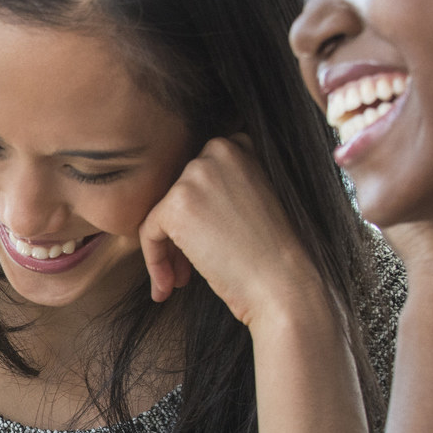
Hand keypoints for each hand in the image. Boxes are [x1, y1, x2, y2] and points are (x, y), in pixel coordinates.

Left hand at [136, 137, 327, 333]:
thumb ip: (223, 185)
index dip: (198, 215)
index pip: (198, 177)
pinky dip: (154, 261)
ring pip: (161, 214)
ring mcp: (195, 175)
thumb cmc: (273, 253)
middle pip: (177, 194)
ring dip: (168, 250)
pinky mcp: (176, 205)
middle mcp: (216, 150)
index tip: (206, 244)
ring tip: (178, 281)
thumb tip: (185, 198)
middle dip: (180, 234)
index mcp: (238, 144)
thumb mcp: (256, 197)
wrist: (284, 284)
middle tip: (188, 270)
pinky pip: (148, 232)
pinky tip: (166, 288)